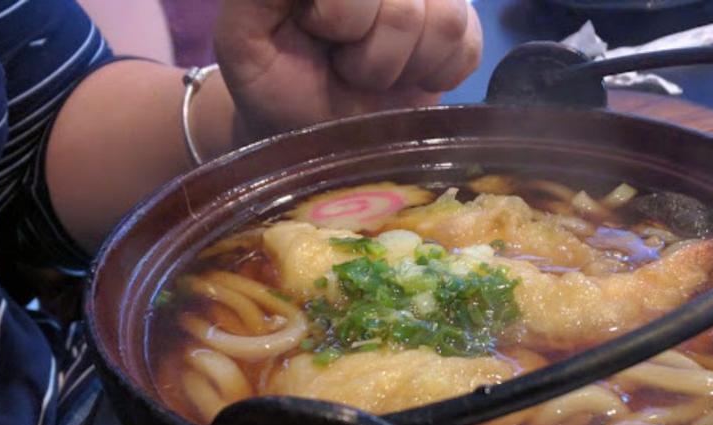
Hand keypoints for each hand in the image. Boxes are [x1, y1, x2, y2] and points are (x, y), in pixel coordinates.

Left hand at [214, 0, 482, 137]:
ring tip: (372, 74)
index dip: (343, 15)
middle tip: (344, 64)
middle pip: (406, 6)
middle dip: (370, 54)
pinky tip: (407, 77)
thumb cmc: (273, 81)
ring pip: (445, 23)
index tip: (317, 31)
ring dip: (400, 68)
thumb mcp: (244, 37)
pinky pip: (468, 45)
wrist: (314, 125)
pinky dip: (436, 75)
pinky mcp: (461, 25)